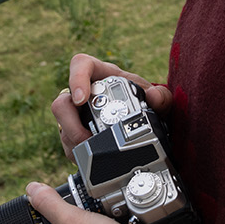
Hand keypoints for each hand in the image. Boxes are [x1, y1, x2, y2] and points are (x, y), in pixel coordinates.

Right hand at [51, 53, 171, 158]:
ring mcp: (76, 116)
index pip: (81, 64)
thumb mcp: (158, 101)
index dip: (76, 79)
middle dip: (71, 124)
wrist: (143, 127)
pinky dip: (79, 155)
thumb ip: (162, 97)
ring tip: (94, 151)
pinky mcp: (74, 136)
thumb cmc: (146, 105)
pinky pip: (68, 146)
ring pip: (63, 128)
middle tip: (87, 138)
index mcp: (102, 76)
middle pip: (62, 103)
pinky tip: (93, 158)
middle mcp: (84, 94)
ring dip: (76, 143)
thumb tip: (154, 96)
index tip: (81, 99)